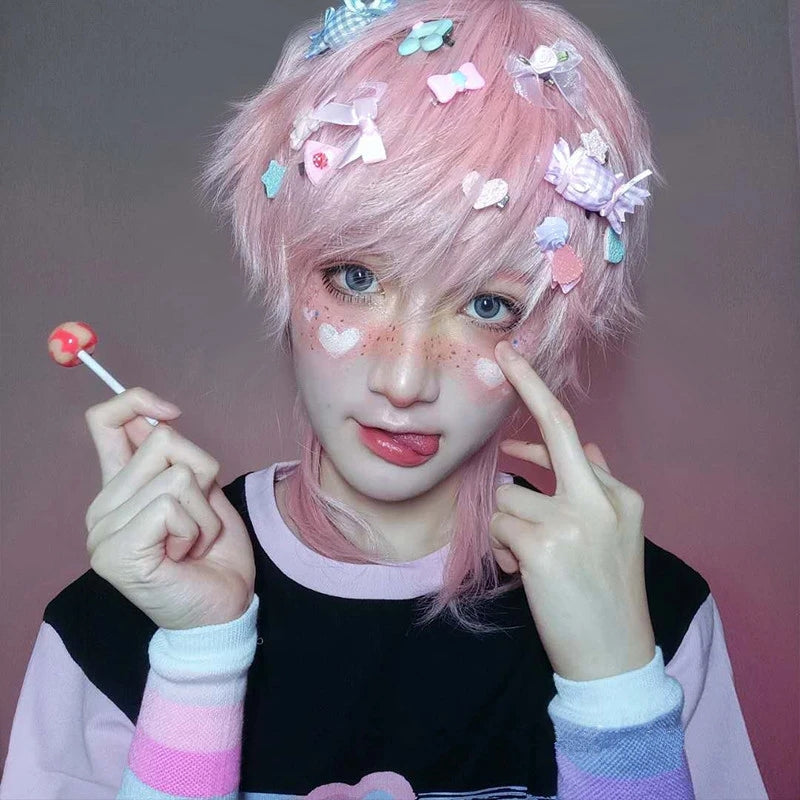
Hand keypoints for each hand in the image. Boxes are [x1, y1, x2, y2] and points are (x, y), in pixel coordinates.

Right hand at [83, 387, 255, 629]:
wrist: (223, 611)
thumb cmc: (215, 555)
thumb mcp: (202, 495)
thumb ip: (177, 460)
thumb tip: (159, 416)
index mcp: (120, 488)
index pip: (104, 422)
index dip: (136, 401)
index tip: (171, 412)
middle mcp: (103, 506)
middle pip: (161, 441)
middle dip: (202, 474)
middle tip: (198, 519)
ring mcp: (103, 531)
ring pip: (176, 475)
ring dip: (204, 510)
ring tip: (193, 541)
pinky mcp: (116, 550)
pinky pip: (172, 505)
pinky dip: (196, 528)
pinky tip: (184, 555)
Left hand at [490, 340, 654, 680]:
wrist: (614, 657)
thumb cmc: (607, 594)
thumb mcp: (615, 535)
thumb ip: (597, 487)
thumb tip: (588, 446)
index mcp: (619, 497)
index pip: (575, 435)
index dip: (540, 393)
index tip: (515, 361)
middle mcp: (600, 501)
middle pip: (554, 431)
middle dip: (527, 386)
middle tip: (503, 353)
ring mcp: (572, 522)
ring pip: (507, 496)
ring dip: (506, 526)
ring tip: (528, 559)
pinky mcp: (543, 547)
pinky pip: (498, 527)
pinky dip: (502, 549)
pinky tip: (525, 574)